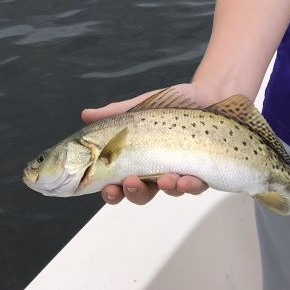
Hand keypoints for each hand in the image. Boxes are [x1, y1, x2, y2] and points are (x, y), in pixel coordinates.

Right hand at [81, 83, 210, 204]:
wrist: (205, 94)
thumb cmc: (170, 105)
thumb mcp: (139, 108)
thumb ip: (114, 114)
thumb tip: (85, 114)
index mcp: (136, 161)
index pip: (118, 184)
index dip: (112, 192)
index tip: (108, 189)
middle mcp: (157, 171)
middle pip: (141, 194)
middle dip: (134, 193)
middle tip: (130, 183)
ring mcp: (180, 172)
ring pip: (169, 191)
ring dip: (165, 188)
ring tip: (165, 179)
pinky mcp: (203, 171)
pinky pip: (197, 185)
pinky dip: (190, 185)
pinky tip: (186, 179)